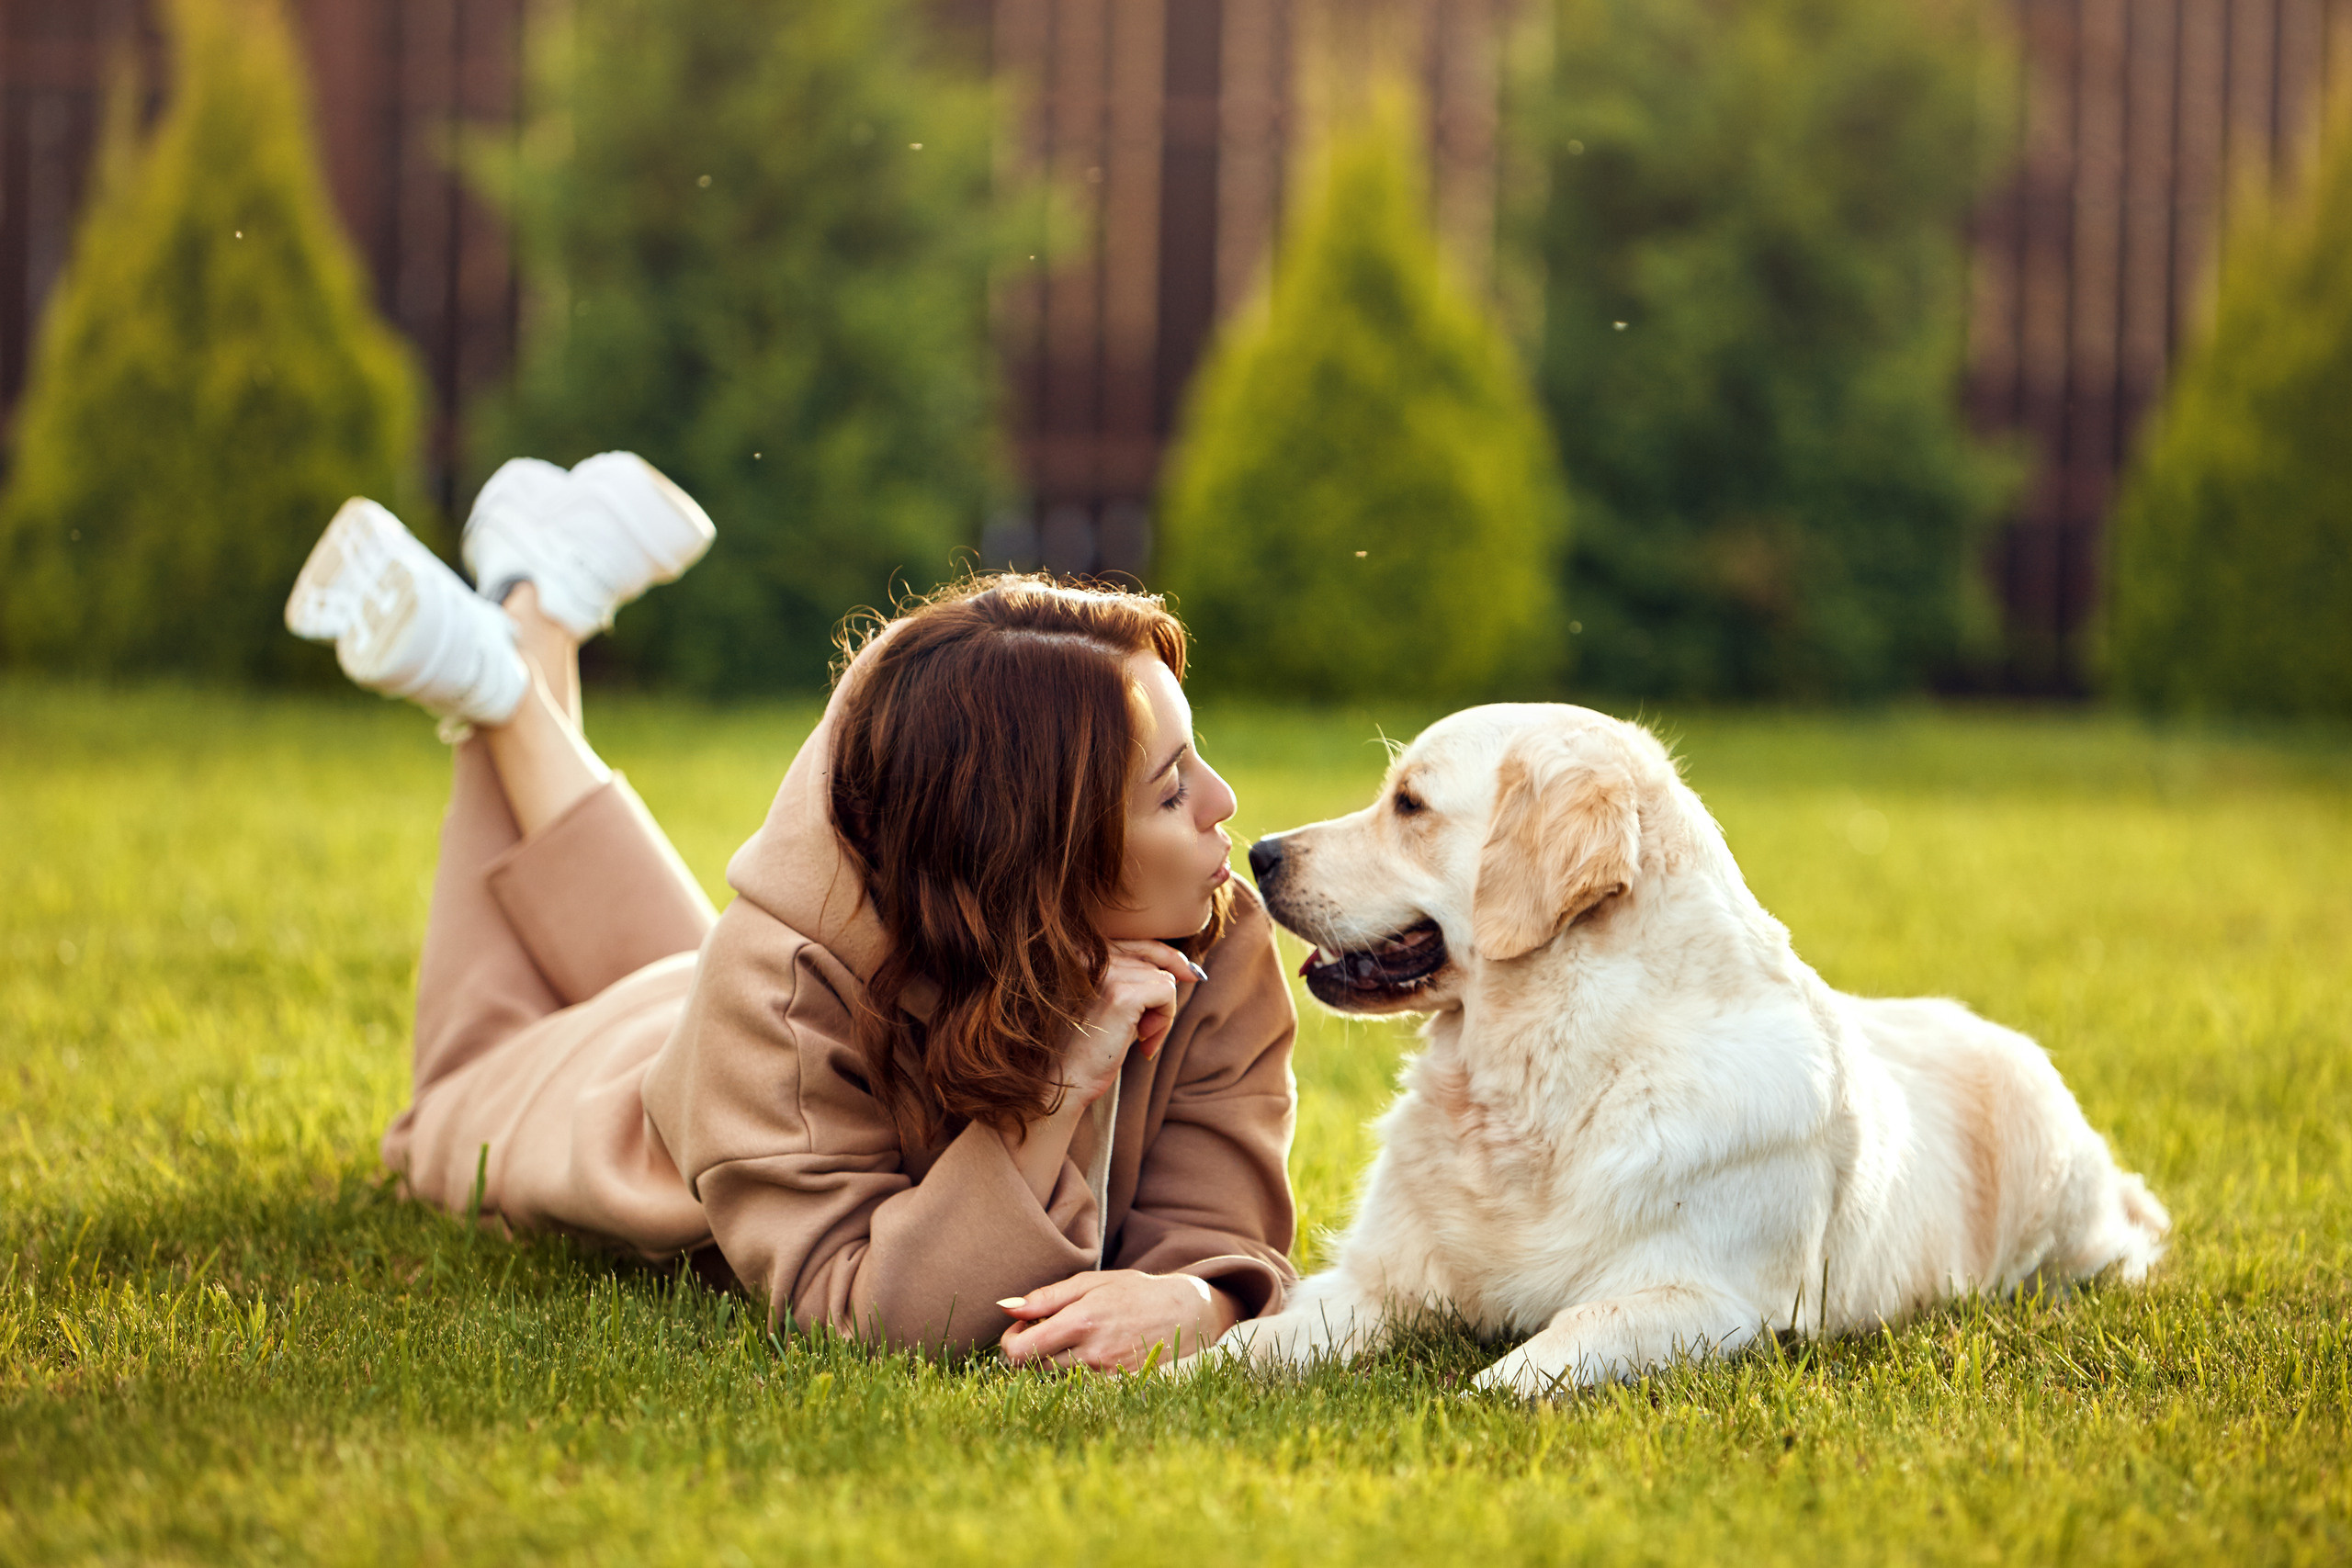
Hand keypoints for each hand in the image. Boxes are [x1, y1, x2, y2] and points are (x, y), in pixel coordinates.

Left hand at [998, 1270, 1241, 1371]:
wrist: (1187, 1314)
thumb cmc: (1135, 1292)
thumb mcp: (1091, 1283)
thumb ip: (1046, 1297)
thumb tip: (1005, 1308)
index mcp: (1080, 1321)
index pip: (1019, 1352)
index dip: (1010, 1341)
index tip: (1022, 1327)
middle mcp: (1090, 1353)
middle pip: (1033, 1367)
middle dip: (1033, 1348)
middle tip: (1052, 1327)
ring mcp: (1104, 1375)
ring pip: (1054, 1378)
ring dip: (1055, 1359)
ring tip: (1079, 1337)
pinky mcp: (1116, 1388)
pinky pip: (1078, 1386)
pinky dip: (1077, 1372)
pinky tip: (1094, 1352)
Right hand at [1056, 941, 1198, 1109]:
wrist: (1067, 1080)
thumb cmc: (1091, 1048)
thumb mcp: (1114, 1005)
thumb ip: (1137, 980)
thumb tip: (1187, 969)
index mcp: (1085, 954)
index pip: (1141, 943)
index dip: (1170, 958)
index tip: (1192, 975)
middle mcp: (1092, 956)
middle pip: (1156, 963)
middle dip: (1161, 1001)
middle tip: (1149, 1033)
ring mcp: (1106, 973)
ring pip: (1164, 980)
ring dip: (1162, 1015)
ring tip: (1141, 1040)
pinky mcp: (1121, 995)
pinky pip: (1167, 993)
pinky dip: (1165, 1019)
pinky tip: (1145, 1042)